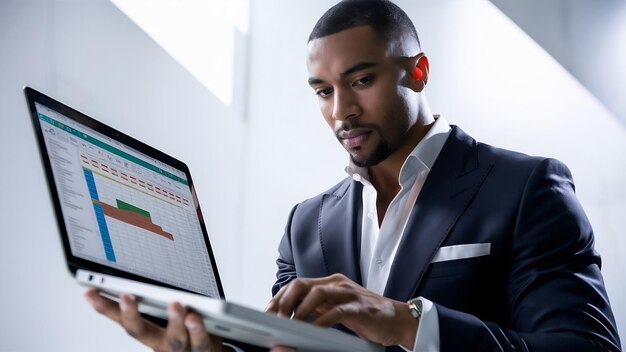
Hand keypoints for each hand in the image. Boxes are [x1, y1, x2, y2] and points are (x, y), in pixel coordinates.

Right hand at [85, 288, 223, 351]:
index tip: (91, 291)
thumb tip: (145, 268)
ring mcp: (181, 350)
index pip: (122, 318)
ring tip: (175, 304)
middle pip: (140, 332)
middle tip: (127, 295)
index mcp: (150, 333)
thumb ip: (162, 300)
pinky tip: (197, 317)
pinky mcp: (203, 351)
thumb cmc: (190, 335)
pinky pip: (201, 343)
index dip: (106, 307)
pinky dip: (198, 331)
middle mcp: (161, 344)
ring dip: (173, 321)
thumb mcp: (171, 318)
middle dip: (131, 314)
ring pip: (175, 339)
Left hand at [265, 273, 417, 347]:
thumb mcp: (337, 307)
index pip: (298, 284)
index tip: (269, 310)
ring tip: (291, 322)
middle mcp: (337, 284)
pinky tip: (314, 329)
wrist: (398, 319)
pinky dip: (323, 320)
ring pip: (318, 293)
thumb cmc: (366, 315)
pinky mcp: (360, 308)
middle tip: (275, 316)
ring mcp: (349, 294)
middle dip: (285, 300)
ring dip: (301, 308)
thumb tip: (293, 313)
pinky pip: (338, 311)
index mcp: (330, 283)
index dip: (280, 296)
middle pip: (303, 284)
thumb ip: (318, 307)